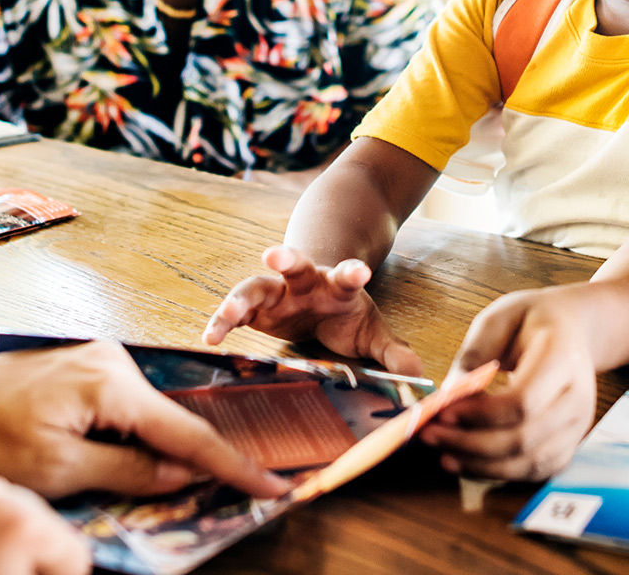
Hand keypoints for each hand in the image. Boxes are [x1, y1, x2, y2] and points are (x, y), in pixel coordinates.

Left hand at [0, 340, 287, 498]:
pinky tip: (145, 458)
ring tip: (189, 481)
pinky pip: (126, 406)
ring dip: (164, 449)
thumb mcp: (59, 470)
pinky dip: (139, 434)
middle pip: (172, 418)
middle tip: (239, 485)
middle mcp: (111, 360)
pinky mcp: (81, 369)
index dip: (230, 464)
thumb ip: (129, 472)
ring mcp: (96, 360)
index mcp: (110, 383)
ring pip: (149, 413)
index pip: (186, 433)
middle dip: (201, 456)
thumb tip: (182, 476)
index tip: (269, 483)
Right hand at [202, 245, 422, 375]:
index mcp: (338, 286)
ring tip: (229, 311)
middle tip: (274, 254)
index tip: (360, 271)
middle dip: (286, 259)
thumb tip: (418, 373)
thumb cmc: (344, 314)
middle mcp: (303, 283)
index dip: (353, 273)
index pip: (347, 276)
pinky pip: (234, 313)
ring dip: (241, 296)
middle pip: (296, 266)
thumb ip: (391, 350)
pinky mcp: (254, 308)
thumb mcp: (370, 331)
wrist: (316, 295)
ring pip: (256, 286)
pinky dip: (221, 323)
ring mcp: (276, 292)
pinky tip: (211, 338)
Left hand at [419, 289, 595, 480]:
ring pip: (530, 462)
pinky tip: (469, 462)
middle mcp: (578, 398)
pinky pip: (535, 471)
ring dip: (481, 465)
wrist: (575, 329)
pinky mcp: (570, 443)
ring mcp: (578, 426)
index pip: (523, 401)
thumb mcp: (499, 318)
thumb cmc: (534, 320)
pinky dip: (500, 472)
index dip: (479, 414)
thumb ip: (474, 356)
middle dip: (471, 443)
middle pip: (524, 438)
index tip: (441, 412)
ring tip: (443, 455)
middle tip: (430, 436)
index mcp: (563, 358)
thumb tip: (448, 395)